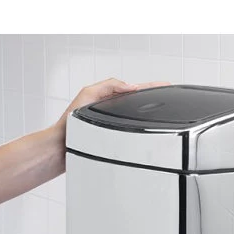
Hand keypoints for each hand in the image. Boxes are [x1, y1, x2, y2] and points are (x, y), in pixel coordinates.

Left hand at [54, 78, 169, 135]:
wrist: (61, 148)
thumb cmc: (68, 125)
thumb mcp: (87, 96)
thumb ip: (108, 86)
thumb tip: (130, 86)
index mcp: (108, 97)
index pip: (134, 89)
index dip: (151, 87)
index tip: (166, 86)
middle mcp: (111, 111)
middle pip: (138, 104)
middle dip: (155, 100)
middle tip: (171, 98)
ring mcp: (113, 126)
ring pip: (136, 119)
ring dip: (149, 116)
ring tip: (165, 111)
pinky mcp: (113, 141)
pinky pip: (132, 134)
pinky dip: (142, 132)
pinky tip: (149, 133)